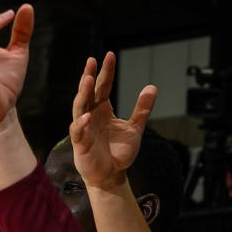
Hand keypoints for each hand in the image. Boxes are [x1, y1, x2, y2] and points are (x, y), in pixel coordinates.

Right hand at [69, 52, 156, 190]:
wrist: (111, 175)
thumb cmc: (119, 152)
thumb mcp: (134, 129)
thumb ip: (141, 109)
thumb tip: (152, 87)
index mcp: (102, 109)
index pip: (103, 86)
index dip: (106, 72)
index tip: (109, 55)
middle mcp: (91, 114)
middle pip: (88, 92)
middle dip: (89, 76)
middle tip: (91, 60)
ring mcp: (84, 127)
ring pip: (80, 107)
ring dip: (83, 93)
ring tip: (87, 79)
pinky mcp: (80, 143)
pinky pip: (78, 130)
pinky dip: (82, 124)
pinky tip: (87, 117)